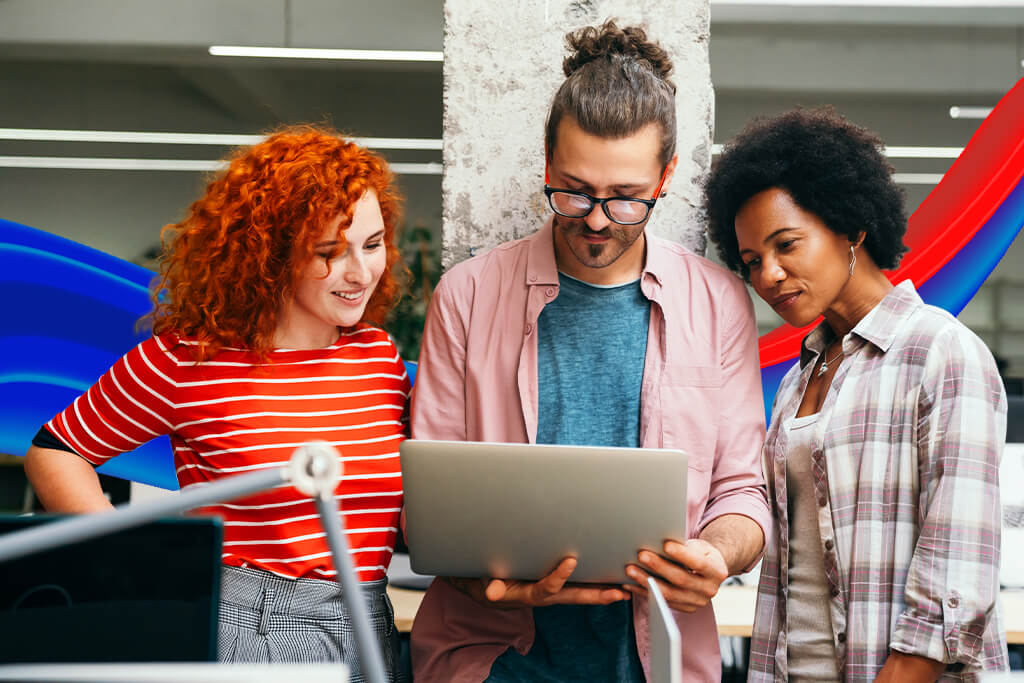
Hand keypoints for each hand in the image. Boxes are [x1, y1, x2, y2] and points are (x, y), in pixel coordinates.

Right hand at [447, 557, 630, 608]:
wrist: (486, 587)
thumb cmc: (485, 580)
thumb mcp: (482, 582)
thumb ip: (491, 585)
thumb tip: (494, 589)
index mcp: (528, 593)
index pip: (547, 587)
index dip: (559, 576)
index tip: (571, 560)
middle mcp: (545, 594)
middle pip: (573, 597)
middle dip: (596, 595)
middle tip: (617, 593)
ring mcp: (553, 591)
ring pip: (580, 593)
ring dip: (602, 592)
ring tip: (625, 589)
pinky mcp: (556, 586)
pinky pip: (578, 588)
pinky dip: (596, 586)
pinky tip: (614, 581)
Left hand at [623, 539, 729, 611]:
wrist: (709, 571)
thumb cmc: (700, 553)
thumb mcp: (700, 546)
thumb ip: (686, 547)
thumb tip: (662, 544)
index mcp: (717, 572)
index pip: (698, 563)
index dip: (682, 554)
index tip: (665, 544)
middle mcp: (709, 590)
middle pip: (680, 579)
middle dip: (659, 566)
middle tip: (641, 555)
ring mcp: (696, 602)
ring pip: (668, 593)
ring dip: (646, 581)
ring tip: (630, 570)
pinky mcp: (684, 609)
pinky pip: (661, 601)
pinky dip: (644, 592)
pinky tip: (630, 583)